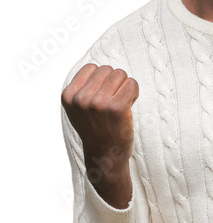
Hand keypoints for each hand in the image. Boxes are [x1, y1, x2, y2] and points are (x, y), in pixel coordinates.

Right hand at [61, 63, 138, 185]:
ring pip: (120, 74)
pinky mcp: (117, 108)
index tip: (102, 95)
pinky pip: (132, 84)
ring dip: (125, 87)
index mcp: (68, 96)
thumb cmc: (95, 129)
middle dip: (115, 82)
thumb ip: (81, 88)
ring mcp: (98, 103)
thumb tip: (97, 66)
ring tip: (121, 104)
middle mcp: (81, 99)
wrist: (105, 156)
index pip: (91, 68)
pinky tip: (129, 106)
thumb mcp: (77, 109)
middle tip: (114, 101)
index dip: (101, 79)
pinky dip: (134, 92)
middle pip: (107, 69)